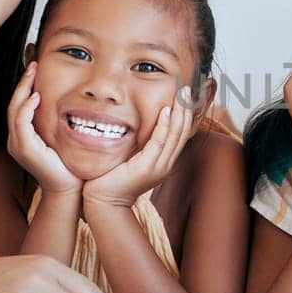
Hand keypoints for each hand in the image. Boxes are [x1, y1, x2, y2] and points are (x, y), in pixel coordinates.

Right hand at [7, 62, 80, 195]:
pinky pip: (20, 123)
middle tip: (33, 62)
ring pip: (14, 109)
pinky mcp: (24, 149)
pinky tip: (36, 96)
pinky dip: (27, 107)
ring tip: (32, 72)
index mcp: (25, 136)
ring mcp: (18, 145)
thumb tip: (73, 103)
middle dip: (23, 81)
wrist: (70, 190)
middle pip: (14, 103)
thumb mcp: (65, 139)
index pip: (20, 105)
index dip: (26, 85)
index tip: (36, 67)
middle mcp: (16, 140)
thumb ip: (62, 122)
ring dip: (23, 88)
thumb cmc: (71, 166)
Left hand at [82, 87, 194, 208]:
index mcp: (163, 162)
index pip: (181, 135)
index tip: (187, 97)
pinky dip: (165, 126)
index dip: (187, 116)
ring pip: (175, 136)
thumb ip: (139, 145)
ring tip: (181, 95)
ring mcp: (158, 167)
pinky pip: (159, 143)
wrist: (103, 202)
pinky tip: (166, 112)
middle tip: (187, 90)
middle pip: (183, 133)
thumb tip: (137, 124)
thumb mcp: (130, 158)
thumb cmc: (112, 179)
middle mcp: (165, 164)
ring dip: (180, 113)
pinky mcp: (147, 168)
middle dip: (187, 110)